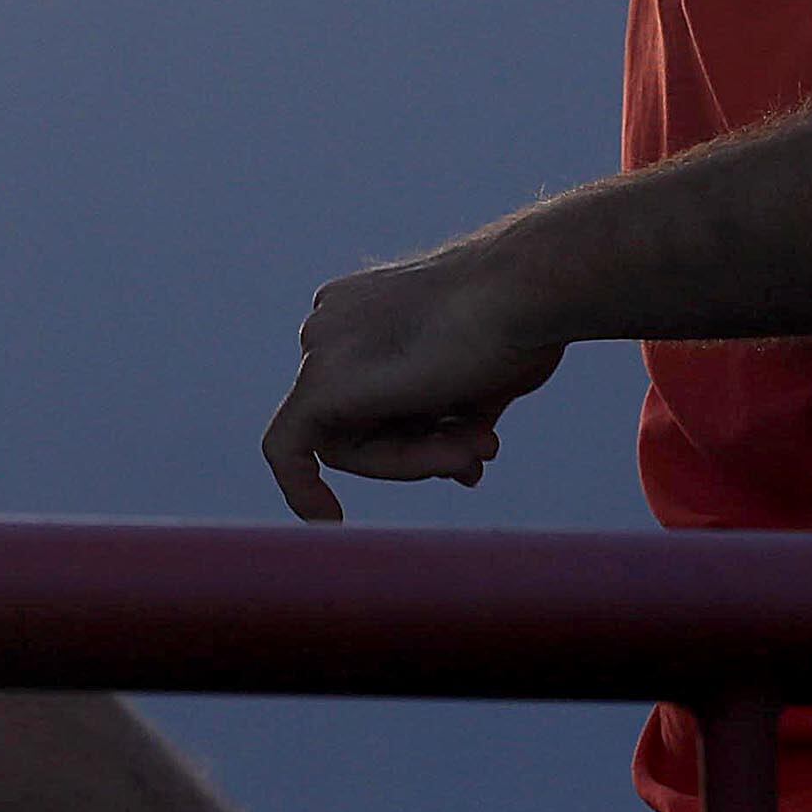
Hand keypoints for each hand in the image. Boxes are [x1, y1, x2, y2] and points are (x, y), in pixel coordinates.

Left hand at [262, 232, 568, 522]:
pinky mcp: (320, 383)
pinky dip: (300, 486)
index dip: (424, 436)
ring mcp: (324, 348)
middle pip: (361, 422)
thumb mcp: (479, 378)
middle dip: (423, 452)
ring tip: (480, 444)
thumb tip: (457, 464)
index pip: (377, 397)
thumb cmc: (518, 326)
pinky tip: (324, 520)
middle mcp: (335, 324)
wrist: (523, 292)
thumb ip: (450, 416)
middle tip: (483, 453)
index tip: (467, 457)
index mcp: (366, 310)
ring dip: (419, 462)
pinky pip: (288, 448)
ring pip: (350, 444)